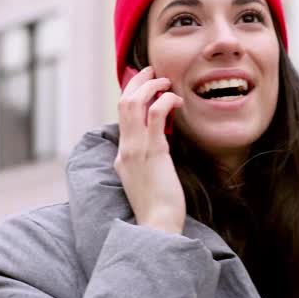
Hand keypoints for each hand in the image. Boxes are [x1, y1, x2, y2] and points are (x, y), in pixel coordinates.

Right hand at [114, 66, 185, 233]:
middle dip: (137, 82)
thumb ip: (147, 161)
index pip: (122, 116)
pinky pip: (156, 114)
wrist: (157, 226)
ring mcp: (136, 150)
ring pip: (133, 103)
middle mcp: (125, 149)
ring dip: (150, 86)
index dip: (132, 94)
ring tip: (165, 82)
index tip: (144, 83)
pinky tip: (176, 100)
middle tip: (152, 71)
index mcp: (121, 156)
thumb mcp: (147, 181)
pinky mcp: (153, 152)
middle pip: (123, 103)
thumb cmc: (159, 208)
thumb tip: (160, 146)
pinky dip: (165, 100)